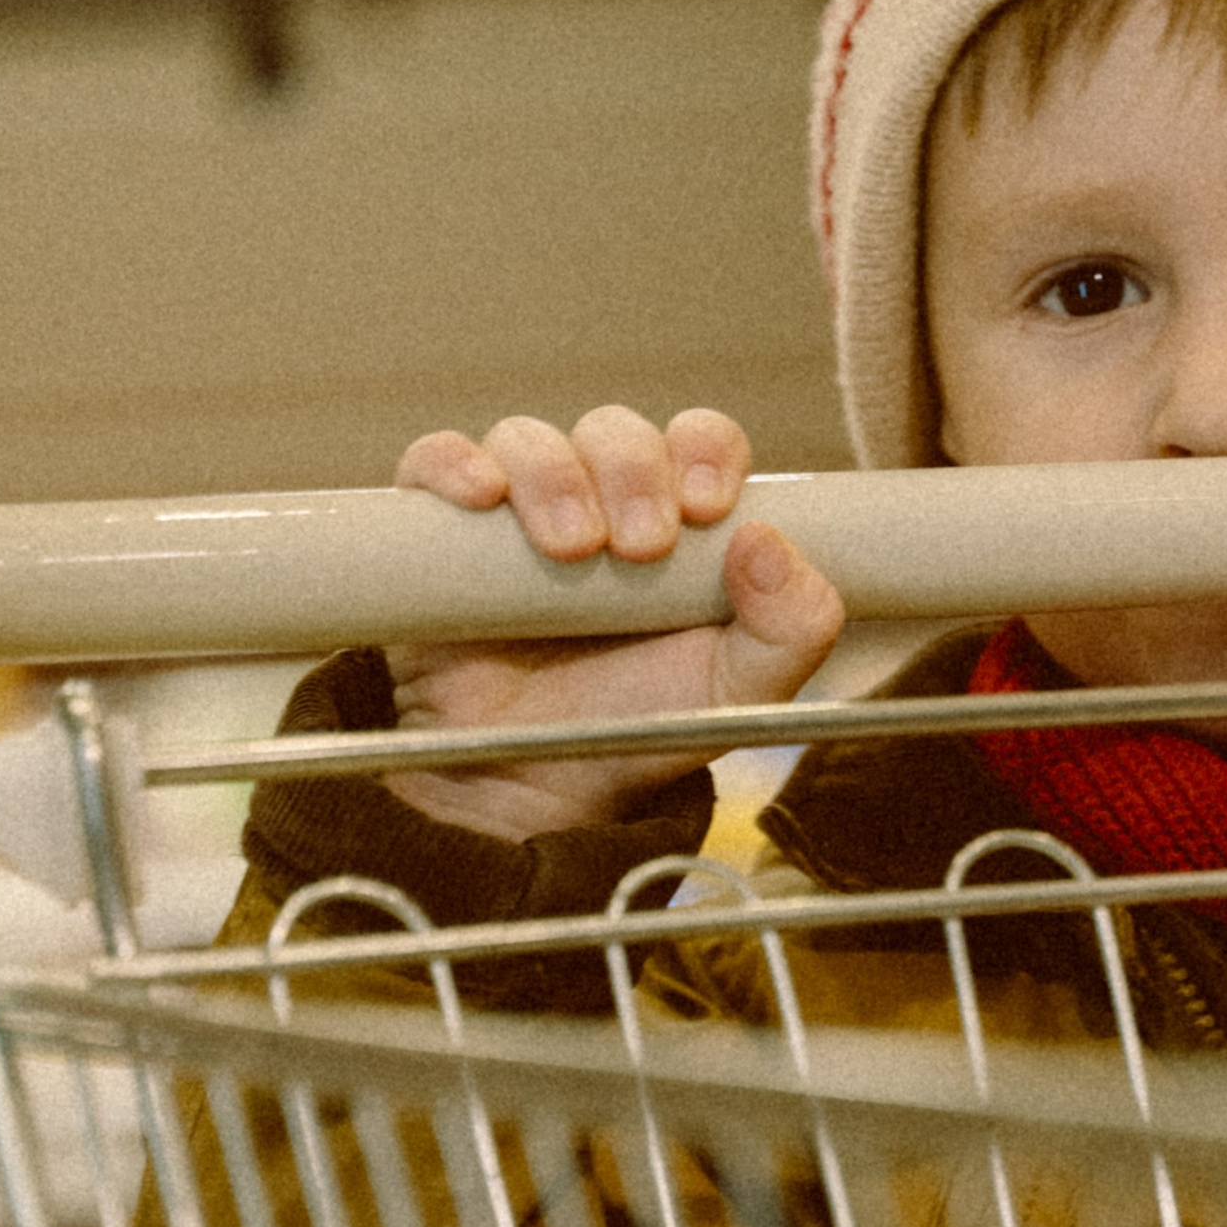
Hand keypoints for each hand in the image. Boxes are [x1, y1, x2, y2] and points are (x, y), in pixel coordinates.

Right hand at [384, 405, 843, 839]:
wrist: (531, 794)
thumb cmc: (635, 730)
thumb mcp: (739, 697)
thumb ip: (791, 630)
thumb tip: (767, 540)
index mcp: (677, 521)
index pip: (698, 440)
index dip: (704, 450)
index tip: (707, 507)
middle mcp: (596, 500)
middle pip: (615, 431)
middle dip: (634, 472)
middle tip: (640, 550)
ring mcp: (514, 511)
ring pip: (529, 438)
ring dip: (555, 476)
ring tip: (570, 552)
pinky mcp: (438, 534)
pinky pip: (434, 463)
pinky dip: (455, 465)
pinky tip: (482, 498)